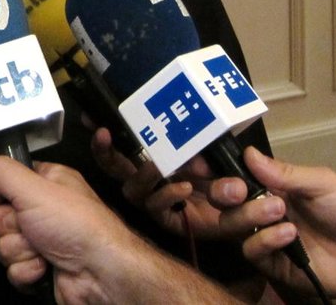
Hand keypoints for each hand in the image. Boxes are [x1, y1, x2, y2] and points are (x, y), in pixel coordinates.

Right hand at [0, 155, 144, 302]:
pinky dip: (26, 271)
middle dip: (10, 225)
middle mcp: (42, 211)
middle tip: (30, 225)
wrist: (100, 273)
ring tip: (43, 249)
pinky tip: (45, 268)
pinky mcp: (38, 269)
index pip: (3, 181)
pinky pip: (12, 270)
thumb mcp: (35, 188)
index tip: (2, 196)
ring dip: (20, 250)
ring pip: (2, 244)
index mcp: (45, 183)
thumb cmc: (78, 225)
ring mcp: (40, 242)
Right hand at [90, 126, 228, 240]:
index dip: (106, 131)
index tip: (92, 115)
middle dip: (104, 150)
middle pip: (113, 165)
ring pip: (133, 188)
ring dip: (144, 173)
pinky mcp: (166, 219)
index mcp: (152, 156)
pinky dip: (168, 193)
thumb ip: (212, 145)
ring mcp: (154, 199)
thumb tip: (203, 142)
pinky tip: (185, 188)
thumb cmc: (225, 174)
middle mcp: (147, 178)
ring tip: (157, 165)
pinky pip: (157, 206)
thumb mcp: (218, 149)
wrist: (243, 211)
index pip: (123, 142)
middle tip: (103, 133)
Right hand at [209, 147, 335, 300]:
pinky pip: (251, 252)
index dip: (215, 171)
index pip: (233, 176)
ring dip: (249, 216)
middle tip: (241, 190)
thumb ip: (284, 172)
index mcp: (270, 186)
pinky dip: (265, 240)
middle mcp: (260, 211)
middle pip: (222, 201)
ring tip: (278, 211)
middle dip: (223, 192)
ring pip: (230, 226)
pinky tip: (289, 234)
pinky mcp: (273, 265)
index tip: (204, 165)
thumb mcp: (321, 182)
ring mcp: (265, 238)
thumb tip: (248, 153)